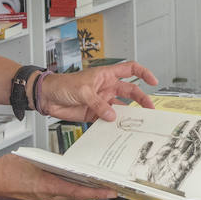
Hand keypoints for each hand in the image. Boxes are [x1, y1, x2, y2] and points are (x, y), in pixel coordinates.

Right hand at [0, 153, 116, 199]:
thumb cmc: (7, 168)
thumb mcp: (33, 159)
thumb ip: (51, 162)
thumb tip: (67, 163)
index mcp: (47, 185)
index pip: (77, 191)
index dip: (96, 192)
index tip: (110, 191)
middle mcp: (47, 195)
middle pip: (77, 196)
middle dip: (95, 193)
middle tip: (111, 188)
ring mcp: (43, 197)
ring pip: (70, 196)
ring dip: (85, 192)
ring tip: (99, 186)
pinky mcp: (39, 196)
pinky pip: (60, 194)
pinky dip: (72, 190)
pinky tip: (77, 184)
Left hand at [39, 61, 157, 122]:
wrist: (48, 97)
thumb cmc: (62, 85)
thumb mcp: (83, 91)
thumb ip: (98, 104)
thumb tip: (111, 115)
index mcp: (106, 75)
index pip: (130, 70)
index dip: (143, 74)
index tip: (153, 81)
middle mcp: (107, 88)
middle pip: (130, 92)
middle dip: (141, 100)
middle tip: (149, 109)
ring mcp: (102, 101)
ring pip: (121, 108)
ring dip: (127, 114)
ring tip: (135, 122)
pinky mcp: (95, 113)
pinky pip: (108, 120)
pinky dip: (113, 125)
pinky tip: (116, 129)